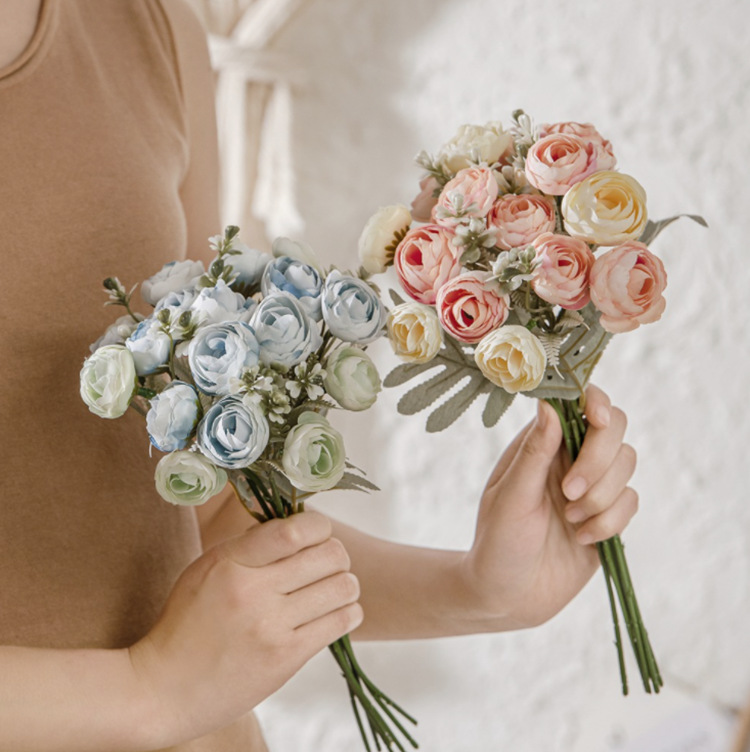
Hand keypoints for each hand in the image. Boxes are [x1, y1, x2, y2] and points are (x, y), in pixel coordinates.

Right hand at [128, 512, 361, 745]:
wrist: (166, 687)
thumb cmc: (187, 620)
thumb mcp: (207, 567)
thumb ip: (251, 544)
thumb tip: (299, 524)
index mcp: (232, 562)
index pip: (296, 530)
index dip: (319, 526)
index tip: (317, 532)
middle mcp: (254, 591)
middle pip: (330, 555)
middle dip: (336, 554)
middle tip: (327, 563)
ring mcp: (272, 627)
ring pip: (343, 587)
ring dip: (345, 583)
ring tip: (333, 588)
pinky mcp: (286, 658)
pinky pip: (341, 622)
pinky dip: (348, 612)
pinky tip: (336, 612)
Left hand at [461, 385, 637, 629]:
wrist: (509, 596)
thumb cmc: (498, 541)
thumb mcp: (511, 496)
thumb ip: (533, 452)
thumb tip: (548, 404)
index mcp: (541, 443)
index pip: (578, 403)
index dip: (596, 402)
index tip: (597, 419)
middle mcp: (569, 457)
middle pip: (613, 428)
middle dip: (598, 460)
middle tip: (569, 492)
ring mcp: (592, 486)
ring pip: (627, 464)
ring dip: (601, 496)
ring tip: (569, 520)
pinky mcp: (608, 515)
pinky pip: (630, 501)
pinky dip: (609, 521)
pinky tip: (581, 538)